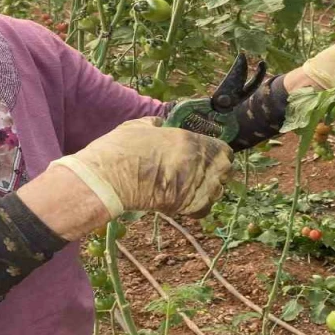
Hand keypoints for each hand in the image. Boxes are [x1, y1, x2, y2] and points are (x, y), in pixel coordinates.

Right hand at [49, 117, 232, 218]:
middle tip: (202, 171)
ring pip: (218, 190)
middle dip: (217, 170)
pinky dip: (199, 207)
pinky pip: (205, 209)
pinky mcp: (185, 206)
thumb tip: (159, 125)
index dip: (217, 152)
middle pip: (226, 169)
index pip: (222, 149)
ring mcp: (193, 186)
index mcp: (188, 140)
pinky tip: (187, 201)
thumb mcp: (138, 126)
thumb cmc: (120, 149)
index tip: (209, 155)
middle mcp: (197, 163)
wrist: (108, 179)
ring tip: (194, 187)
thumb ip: (155, 125)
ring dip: (210, 188)